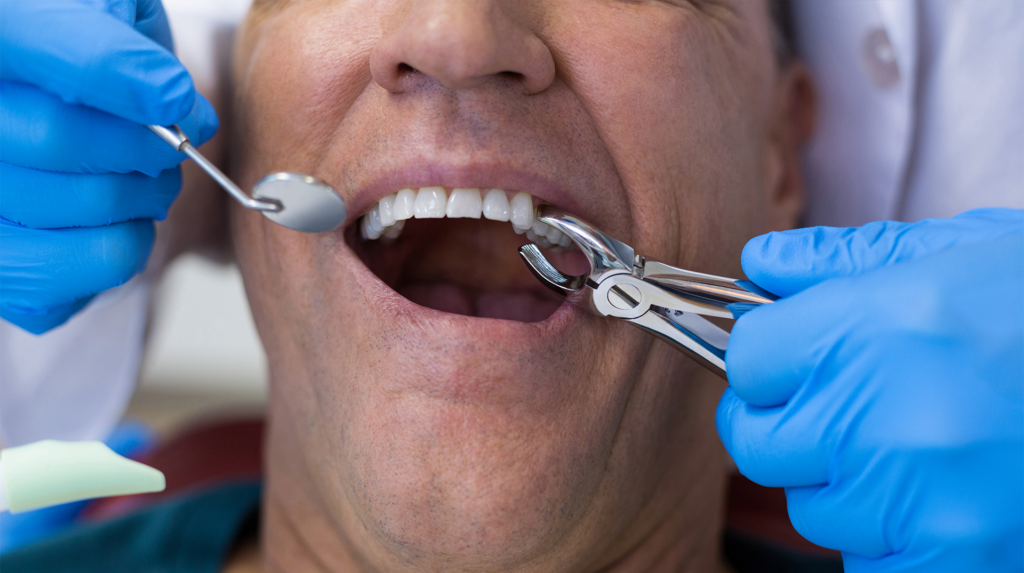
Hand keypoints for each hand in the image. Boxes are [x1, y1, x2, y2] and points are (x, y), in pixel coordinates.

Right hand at [0, 0, 217, 333]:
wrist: (69, 108)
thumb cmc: (94, 50)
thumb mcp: (115, 10)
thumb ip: (125, 27)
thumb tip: (165, 94)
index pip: (37, 45)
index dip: (113, 72)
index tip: (175, 94)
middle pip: (57, 138)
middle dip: (144, 145)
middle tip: (176, 143)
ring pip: (72, 206)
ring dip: (146, 196)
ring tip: (155, 178)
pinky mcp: (0, 270)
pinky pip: (66, 279)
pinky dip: (124, 249)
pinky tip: (125, 220)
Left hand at [718, 208, 1023, 571]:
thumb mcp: (956, 254)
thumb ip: (844, 261)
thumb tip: (762, 265)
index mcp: (873, 326)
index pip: (746, 359)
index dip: (769, 360)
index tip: (795, 361)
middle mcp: (884, 413)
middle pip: (758, 439)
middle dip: (791, 423)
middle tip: (849, 407)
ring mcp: (916, 496)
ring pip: (813, 506)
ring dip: (848, 483)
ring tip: (922, 448)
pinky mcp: (953, 558)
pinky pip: (867, 565)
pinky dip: (892, 542)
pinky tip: (940, 499)